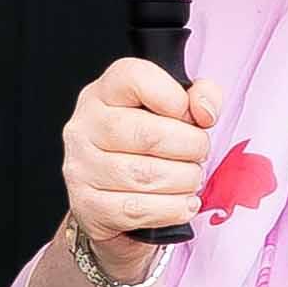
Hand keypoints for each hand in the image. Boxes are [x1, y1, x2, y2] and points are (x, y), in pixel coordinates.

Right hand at [60, 59, 228, 270]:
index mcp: (105, 93)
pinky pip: (139, 208)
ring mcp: (83, 167)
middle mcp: (86, 126)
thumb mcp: (173, 112)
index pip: (135, 77)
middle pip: (148, 134)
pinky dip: (172, 209)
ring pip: (146, 176)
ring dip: (184, 180)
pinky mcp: (89, 205)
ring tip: (191, 178)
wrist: (112, 200)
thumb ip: (200, 96)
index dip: (174, 97)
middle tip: (199, 153)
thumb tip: (205, 110)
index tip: (193, 116)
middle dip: (190, 147)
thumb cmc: (145, 149)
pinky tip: (184, 203)